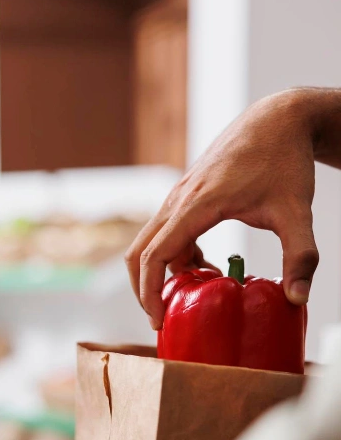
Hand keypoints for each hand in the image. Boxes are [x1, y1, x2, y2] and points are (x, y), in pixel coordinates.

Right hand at [125, 89, 320, 328]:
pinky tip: (205, 266)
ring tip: (195, 293)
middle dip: (144, 288)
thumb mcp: (297, 211)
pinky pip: (166, 230)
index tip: (158, 320)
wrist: (278, 118)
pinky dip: (175, 254)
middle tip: (163, 317)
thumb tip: (298, 299)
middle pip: (139, 251)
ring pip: (151, 240)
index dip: (149, 292)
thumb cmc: (285, 160)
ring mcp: (179, 194)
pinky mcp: (186, 193)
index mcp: (196, 204)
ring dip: (163, 271)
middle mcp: (178, 198)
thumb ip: (300, 256)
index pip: (155, 255)